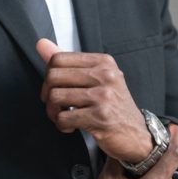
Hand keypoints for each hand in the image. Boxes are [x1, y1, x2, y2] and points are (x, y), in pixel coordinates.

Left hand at [36, 38, 152, 162]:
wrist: (136, 134)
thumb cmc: (113, 106)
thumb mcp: (95, 78)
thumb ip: (67, 62)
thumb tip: (41, 44)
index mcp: (103, 62)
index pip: (58, 59)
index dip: (49, 76)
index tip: (54, 88)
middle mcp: (105, 75)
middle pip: (53, 76)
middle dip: (47, 95)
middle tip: (56, 106)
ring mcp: (104, 96)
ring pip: (55, 97)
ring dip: (53, 112)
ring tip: (62, 117)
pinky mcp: (101, 117)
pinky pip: (64, 118)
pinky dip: (62, 125)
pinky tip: (71, 126)